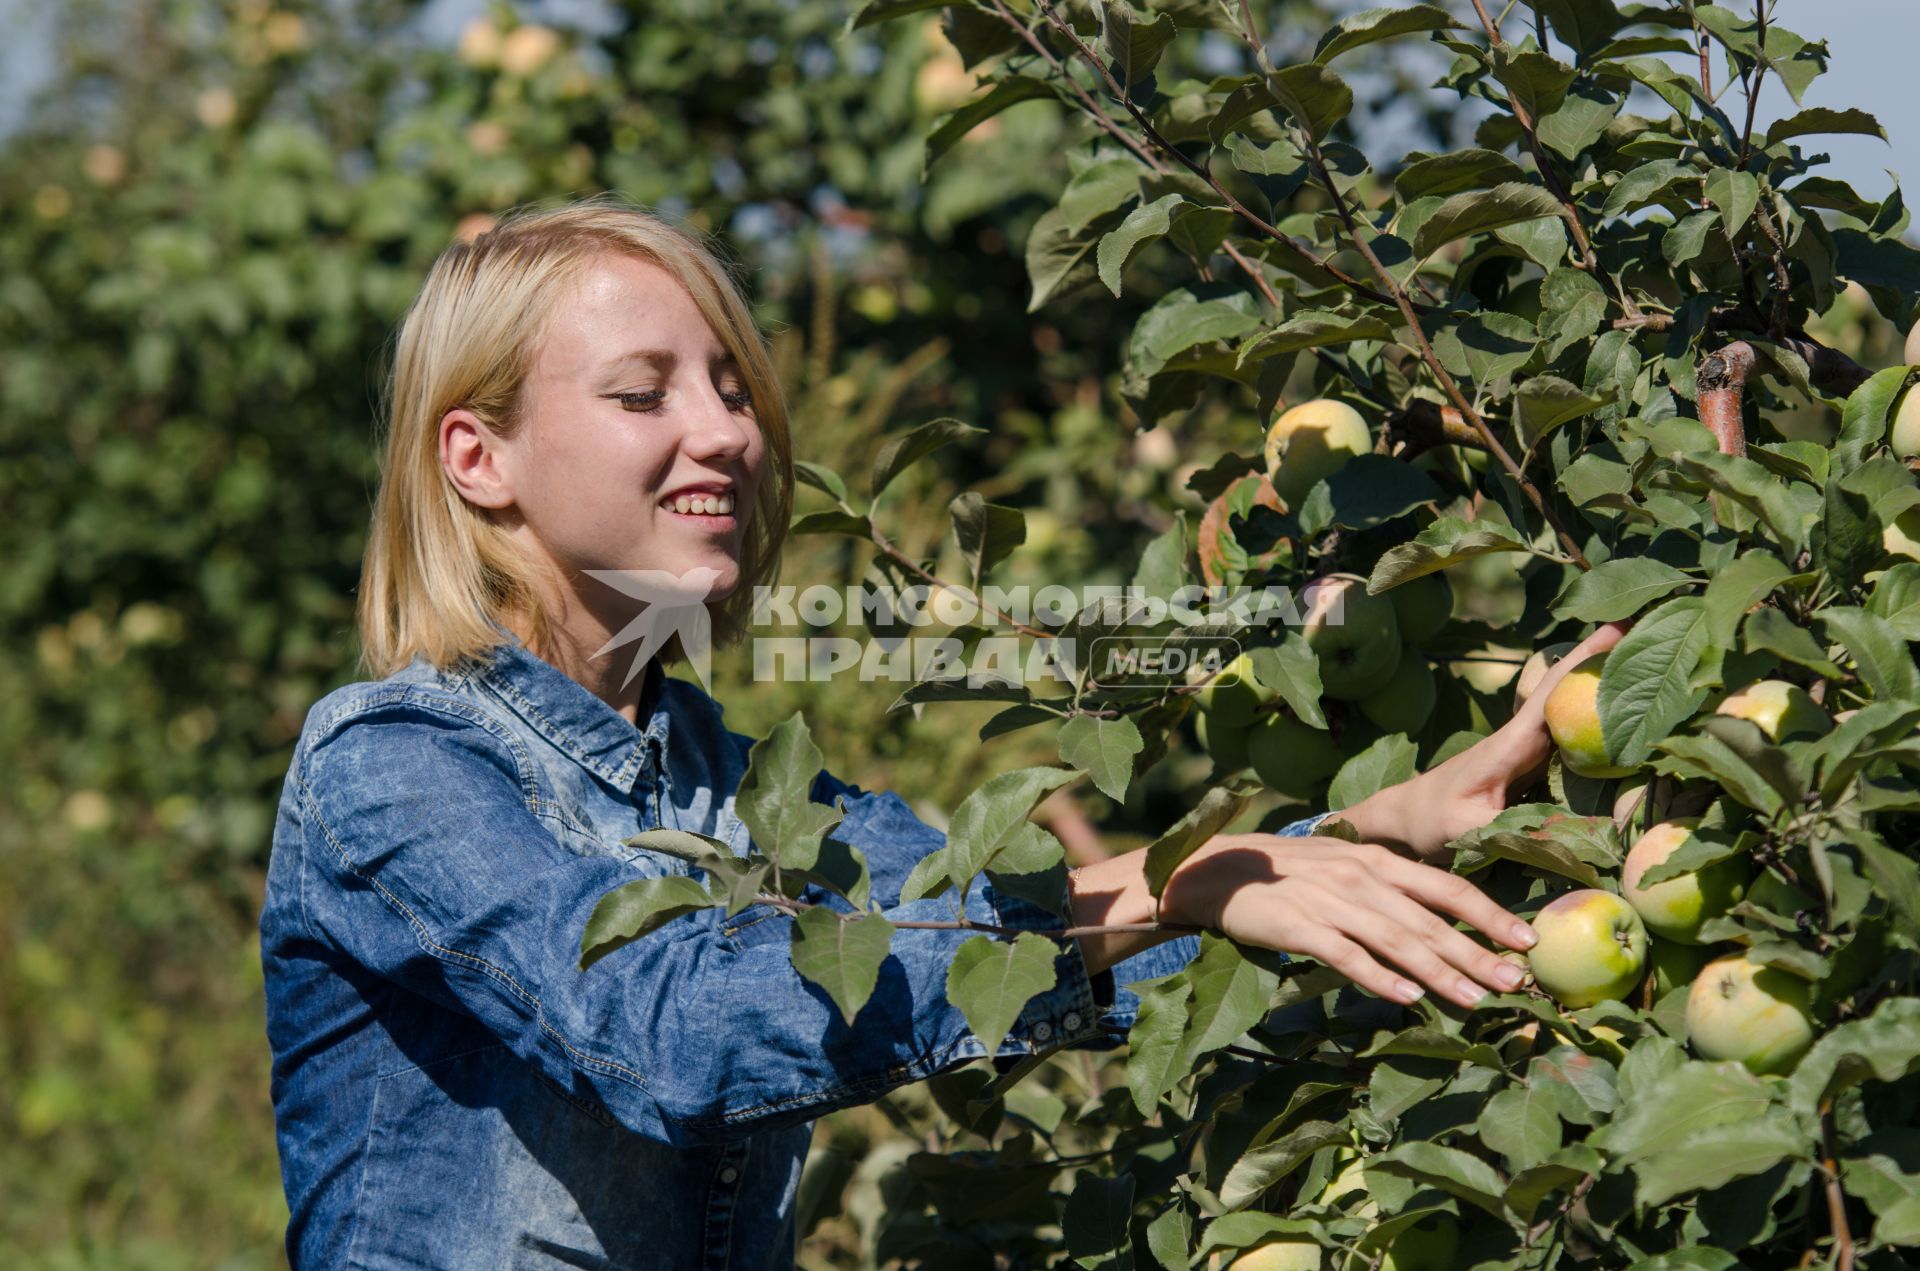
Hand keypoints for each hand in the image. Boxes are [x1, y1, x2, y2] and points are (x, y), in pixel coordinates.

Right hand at [1160, 833, 1536, 1009]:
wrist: (1221, 869)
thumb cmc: (1293, 873)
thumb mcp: (1348, 867)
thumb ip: (1392, 890)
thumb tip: (1443, 923)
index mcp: (1379, 860)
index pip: (1447, 887)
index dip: (1489, 914)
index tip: (1526, 940)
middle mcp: (1362, 878)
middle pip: (1431, 920)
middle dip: (1478, 953)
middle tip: (1518, 982)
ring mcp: (1331, 903)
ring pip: (1397, 941)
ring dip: (1440, 974)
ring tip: (1476, 1001)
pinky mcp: (1300, 927)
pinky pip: (1347, 957)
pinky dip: (1378, 977)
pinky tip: (1406, 998)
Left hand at [1336, 621, 1629, 861]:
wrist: (1402, 819)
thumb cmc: (1427, 821)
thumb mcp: (1463, 832)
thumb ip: (1510, 834)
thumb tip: (1568, 842)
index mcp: (1508, 744)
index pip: (1551, 694)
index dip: (1583, 662)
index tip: (1619, 627)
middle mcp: (1521, 738)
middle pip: (1570, 692)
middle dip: (1608, 662)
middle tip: (1656, 631)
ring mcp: (1527, 751)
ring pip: (1572, 712)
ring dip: (1605, 687)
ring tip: (1651, 662)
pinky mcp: (1530, 767)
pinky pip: (1570, 739)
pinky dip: (1597, 722)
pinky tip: (1624, 716)